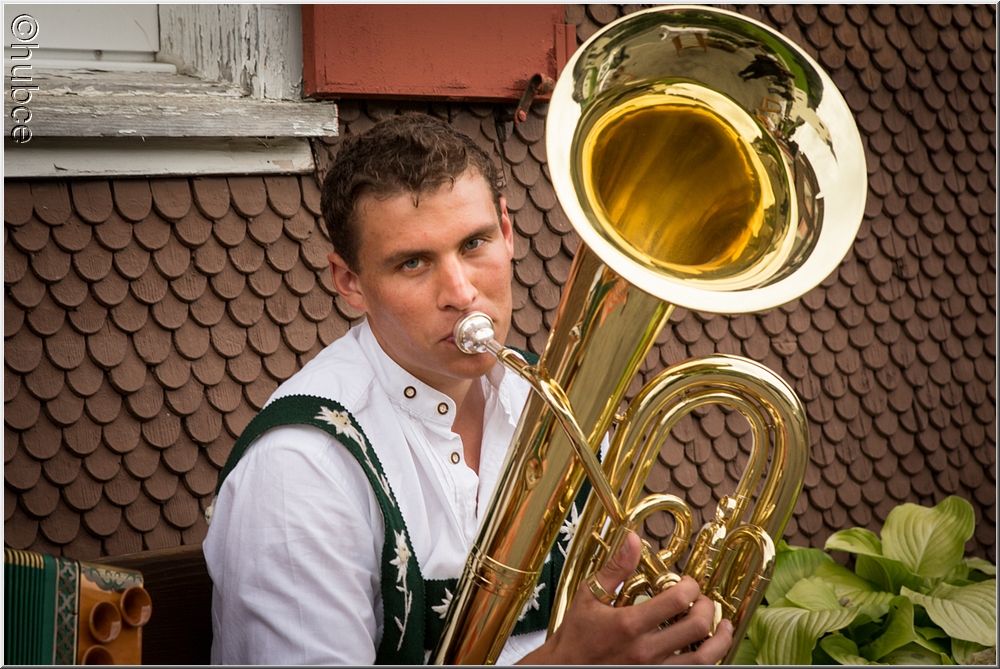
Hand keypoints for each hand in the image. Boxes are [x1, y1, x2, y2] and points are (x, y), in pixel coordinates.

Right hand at [519, 532, 733, 664]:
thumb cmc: (576, 635)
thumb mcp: (589, 596)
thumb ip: (615, 568)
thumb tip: (632, 539)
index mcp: (629, 624)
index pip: (677, 600)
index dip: (691, 586)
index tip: (688, 582)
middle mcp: (645, 650)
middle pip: (697, 627)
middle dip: (707, 608)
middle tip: (703, 600)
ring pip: (703, 659)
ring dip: (720, 640)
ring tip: (724, 627)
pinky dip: (706, 661)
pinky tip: (707, 650)